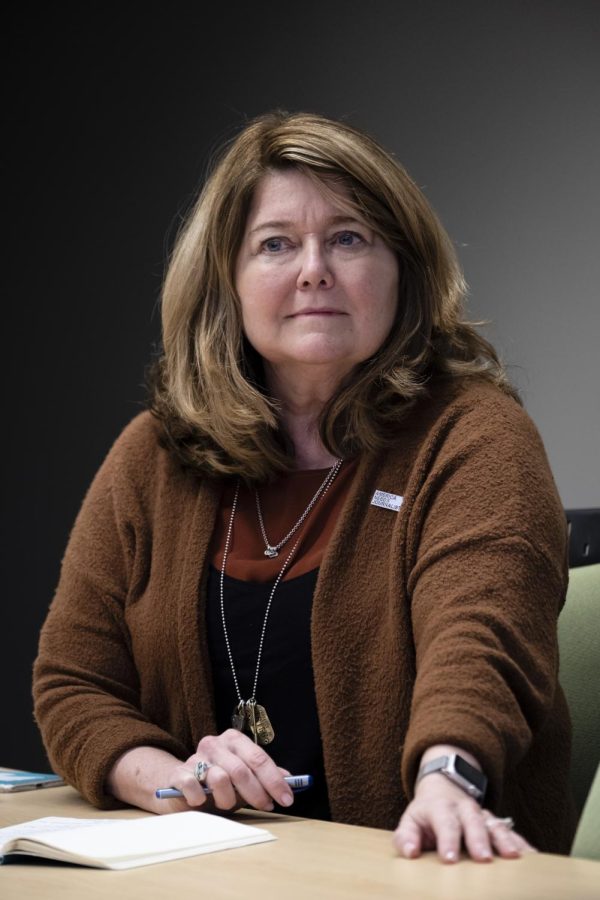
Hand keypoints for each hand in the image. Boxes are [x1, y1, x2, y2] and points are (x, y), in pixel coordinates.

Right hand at [161, 729, 293, 812]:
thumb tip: (289, 779)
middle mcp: (214, 744)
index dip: (274, 780)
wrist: (181, 784)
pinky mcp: (179, 773)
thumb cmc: (219, 782)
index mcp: (233, 739)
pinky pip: (193, 786)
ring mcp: (195, 758)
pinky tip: (202, 802)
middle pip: (241, 770)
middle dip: (257, 793)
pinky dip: (200, 799)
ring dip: (228, 799)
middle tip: (266, 807)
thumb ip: (264, 776)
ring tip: (227, 805)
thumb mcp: (244, 777)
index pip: (258, 758)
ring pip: (220, 779)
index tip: (287, 799)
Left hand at [393, 773, 535, 862]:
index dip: (447, 840)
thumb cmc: (426, 814)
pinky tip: (532, 856)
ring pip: (495, 824)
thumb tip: (409, 852)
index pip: (444, 823)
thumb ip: (406, 836)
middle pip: (473, 822)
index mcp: (441, 808)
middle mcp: (464, 809)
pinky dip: (521, 842)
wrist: (444, 788)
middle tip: (483, 859)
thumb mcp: (410, 820)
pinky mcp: (495, 823)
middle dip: (478, 840)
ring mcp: (482, 814)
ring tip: (514, 857)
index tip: (449, 858)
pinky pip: (510, 831)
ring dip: (505, 840)